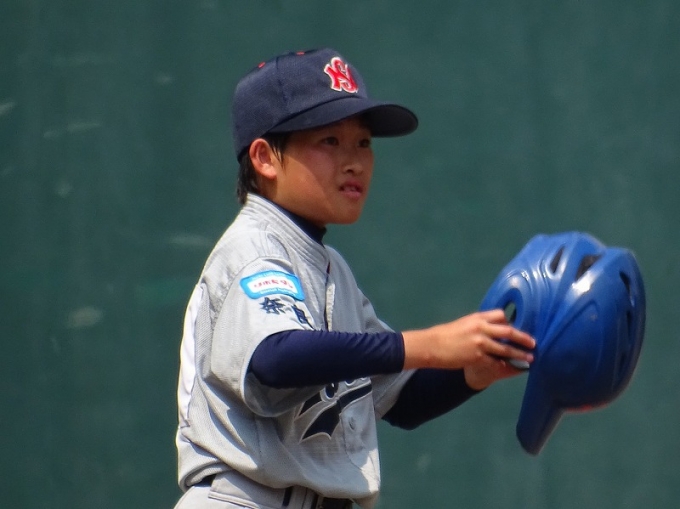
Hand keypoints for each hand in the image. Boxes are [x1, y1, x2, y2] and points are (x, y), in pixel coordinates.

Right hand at [402, 309, 534, 388]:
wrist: (431, 345)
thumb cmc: (444, 335)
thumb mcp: (463, 324)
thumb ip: (478, 325)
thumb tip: (491, 329)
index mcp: (477, 318)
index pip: (500, 315)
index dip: (510, 322)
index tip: (517, 327)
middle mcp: (481, 328)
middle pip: (508, 330)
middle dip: (522, 337)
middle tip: (533, 342)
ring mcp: (480, 342)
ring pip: (505, 348)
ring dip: (519, 353)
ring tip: (530, 358)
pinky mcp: (477, 356)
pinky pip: (496, 361)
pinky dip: (505, 365)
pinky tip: (512, 368)